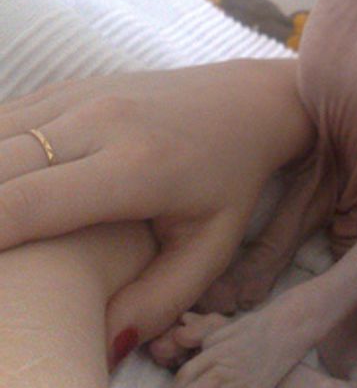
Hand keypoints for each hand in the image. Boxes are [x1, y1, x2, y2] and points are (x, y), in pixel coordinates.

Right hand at [0, 58, 314, 349]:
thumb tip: (103, 349)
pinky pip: (2, 120)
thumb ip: (159, 301)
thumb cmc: (231, 181)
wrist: (250, 102)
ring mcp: (80, 97)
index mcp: (137, 167)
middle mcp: (101, 122)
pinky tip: (1, 190)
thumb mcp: (212, 248)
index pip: (24, 206)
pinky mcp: (67, 88)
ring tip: (0, 233)